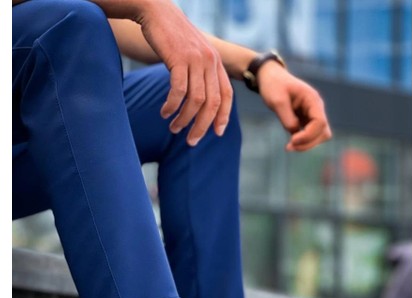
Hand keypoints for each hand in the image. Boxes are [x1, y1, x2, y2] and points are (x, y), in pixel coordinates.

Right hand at [135, 0, 232, 145]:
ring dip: (184, 119)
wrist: (156, 11)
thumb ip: (200, 74)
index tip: (216, 133)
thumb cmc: (172, 37)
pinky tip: (164, 113)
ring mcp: (196, 59)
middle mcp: (210, 61)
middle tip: (191, 142)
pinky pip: (178, 90)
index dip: (223, 116)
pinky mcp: (179, 58)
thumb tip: (200, 102)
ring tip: (173, 128)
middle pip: (212, 103)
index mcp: (216, 62)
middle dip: (202, 126)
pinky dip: (172, 106)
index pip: (226, 95)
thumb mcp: (193, 54)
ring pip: (196, 100)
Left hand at [256, 61, 331, 151]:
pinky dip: (303, 142)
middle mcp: (316, 107)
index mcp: (312, 99)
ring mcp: (313, 114)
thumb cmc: (273, 86)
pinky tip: (290, 143)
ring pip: (320, 136)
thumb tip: (295, 133)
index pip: (320, 123)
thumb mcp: (277, 101)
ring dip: (307, 144)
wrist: (270, 78)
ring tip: (289, 147)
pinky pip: (311, 136)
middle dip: (308, 143)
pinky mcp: (306, 120)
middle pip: (323, 132)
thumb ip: (287, 118)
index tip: (292, 140)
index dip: (308, 136)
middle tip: (289, 147)